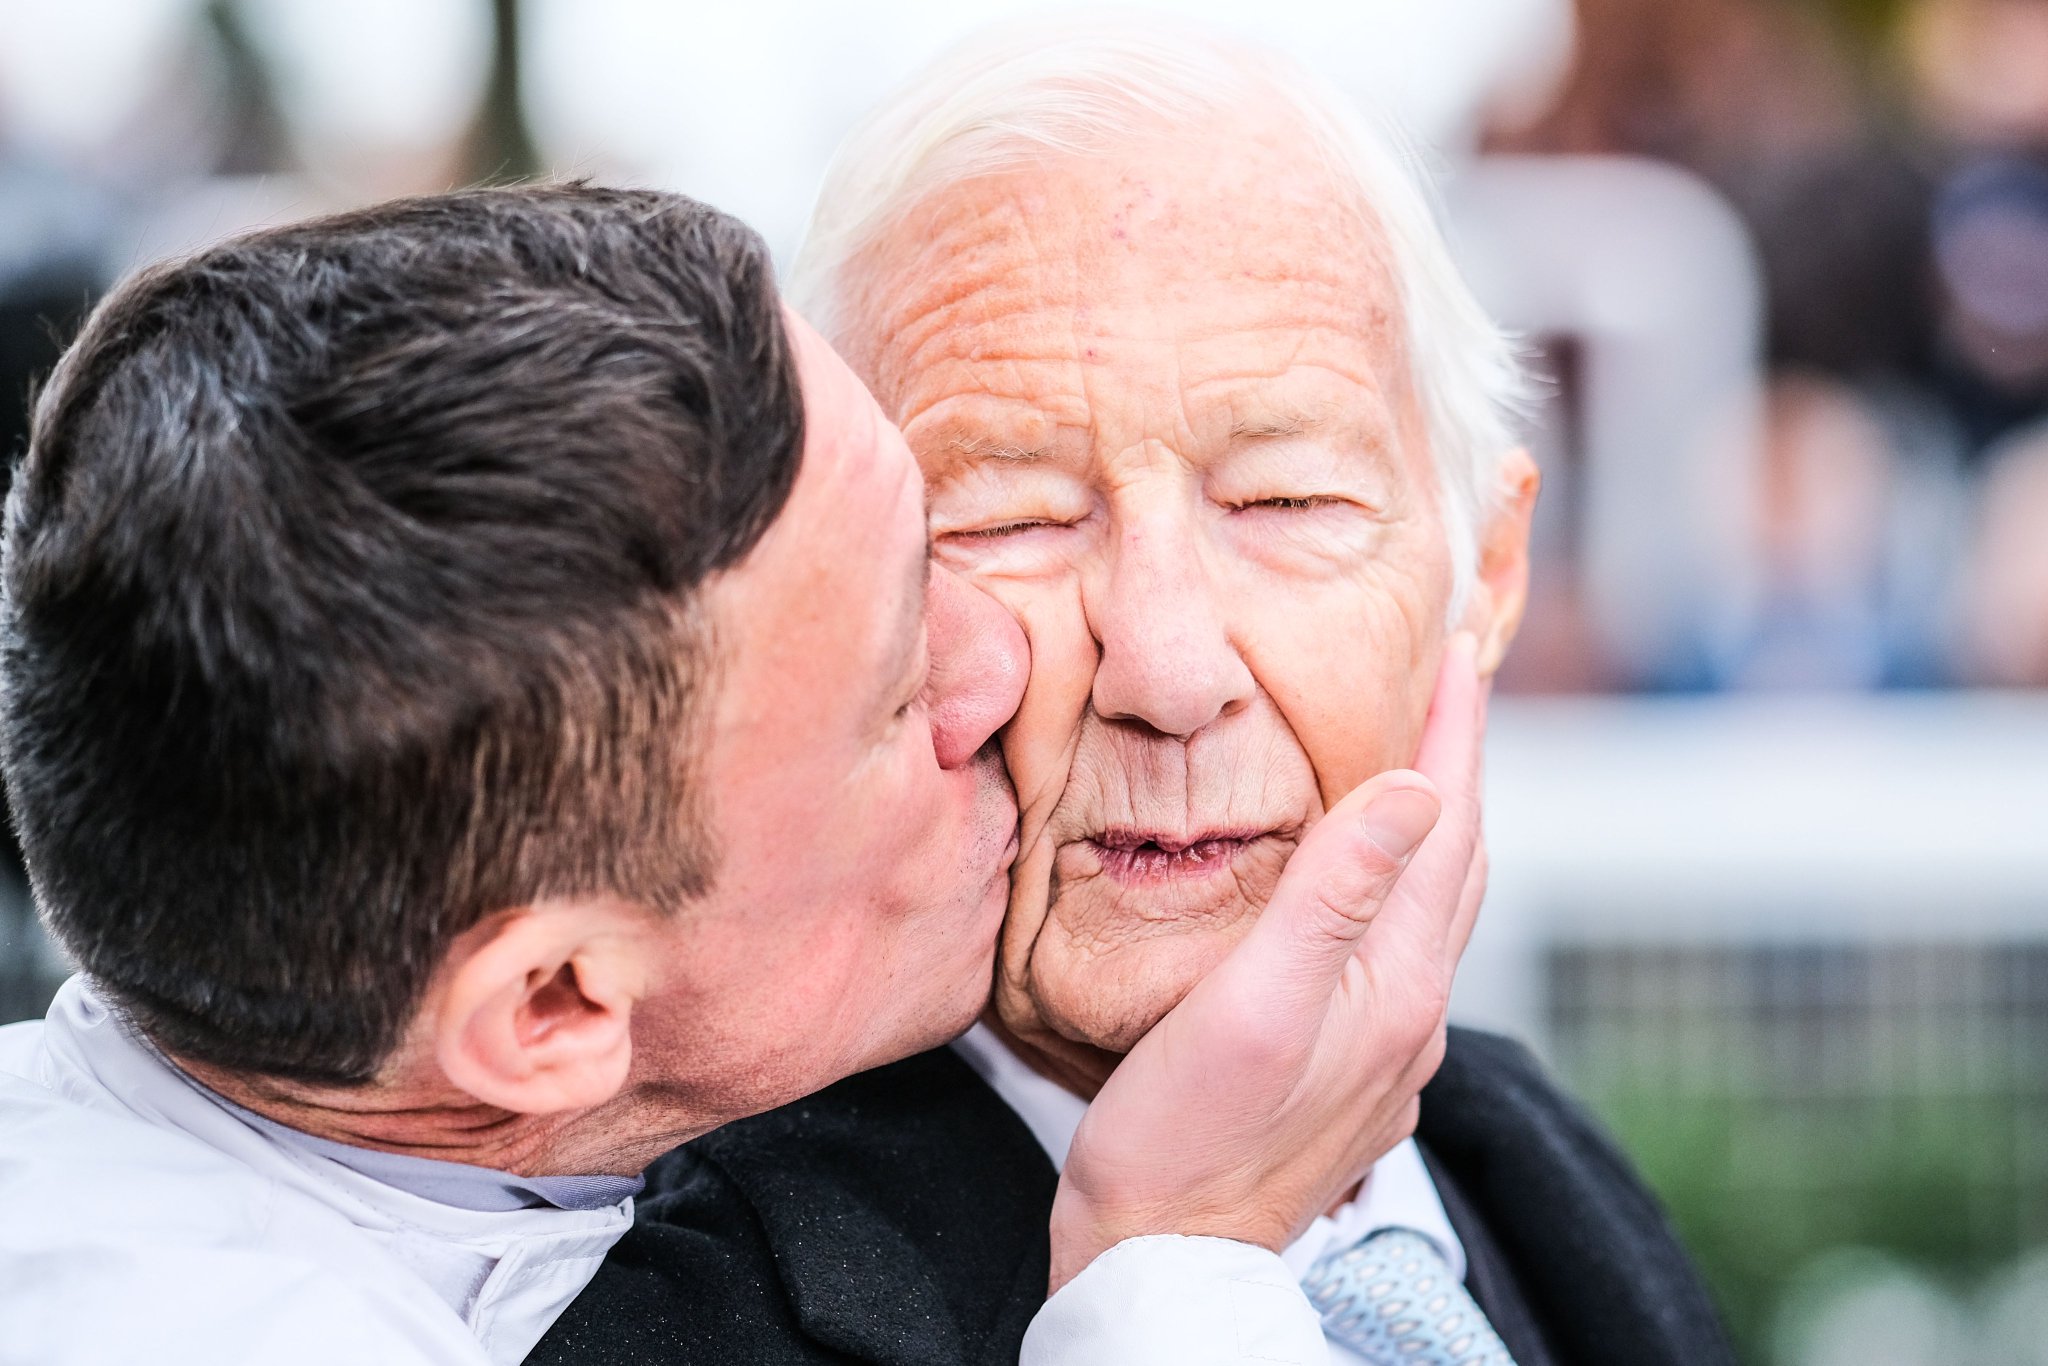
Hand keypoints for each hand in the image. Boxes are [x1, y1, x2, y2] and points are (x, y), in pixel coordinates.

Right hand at [1047, 632, 1487, 1291]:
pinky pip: (1395, 954)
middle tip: (1450, 687)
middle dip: (1456, 769)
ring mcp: (1385, 1052)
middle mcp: (1410, 1016)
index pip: (1444, 827)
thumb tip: (1417, 788)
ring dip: (1432, 830)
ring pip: (1429, 913)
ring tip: (1415, 768)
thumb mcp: (1253, 1000)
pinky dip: (1395, 890)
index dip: (1455, 735)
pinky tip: (1360, 887)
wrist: (1161, 1257)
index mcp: (1396, 983)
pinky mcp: (1350, 1076)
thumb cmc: (1183, 1133)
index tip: (1462, 652)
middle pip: (1454, 866)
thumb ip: (1335, 892)